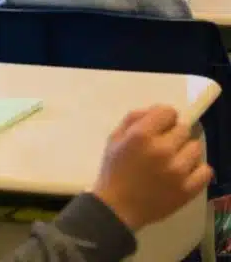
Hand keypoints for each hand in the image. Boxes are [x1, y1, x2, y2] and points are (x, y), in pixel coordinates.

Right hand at [92, 105, 211, 231]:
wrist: (117, 208)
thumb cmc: (114, 171)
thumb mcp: (114, 139)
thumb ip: (133, 119)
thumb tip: (155, 111)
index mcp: (141, 135)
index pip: (168, 111)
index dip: (163, 118)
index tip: (158, 128)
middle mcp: (163, 150)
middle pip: (183, 129)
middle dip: (172, 135)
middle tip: (163, 146)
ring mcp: (178, 170)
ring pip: (196, 147)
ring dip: (185, 151)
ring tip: (173, 161)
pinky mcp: (189, 188)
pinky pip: (206, 170)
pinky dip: (197, 170)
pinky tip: (184, 173)